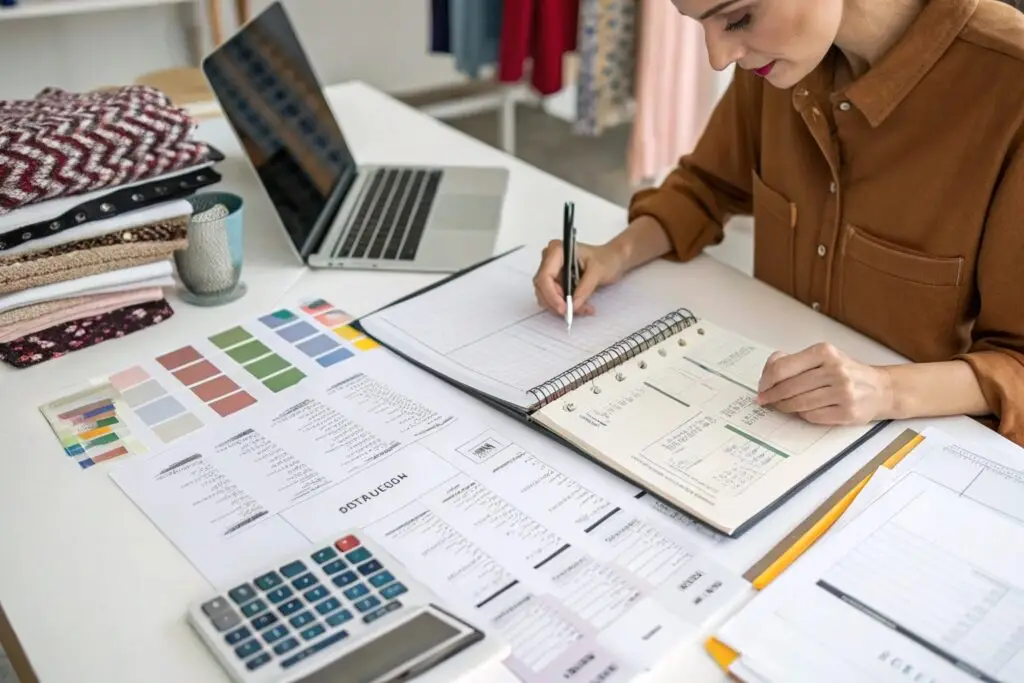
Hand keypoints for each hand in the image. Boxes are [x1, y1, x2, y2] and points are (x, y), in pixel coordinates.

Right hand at [533, 240, 626, 315]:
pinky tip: (582, 306)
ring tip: (584, 308)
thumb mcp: (598, 272)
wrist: (612, 260)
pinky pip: (554, 298)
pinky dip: (566, 305)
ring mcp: (551, 271)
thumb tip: (573, 306)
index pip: (545, 276)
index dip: (551, 295)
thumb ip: (584, 289)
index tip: (564, 309)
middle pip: (543, 288)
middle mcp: (549, 259)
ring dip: (563, 306)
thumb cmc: (607, 259)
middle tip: (575, 312)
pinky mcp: (555, 281)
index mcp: (557, 251)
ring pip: (547, 296)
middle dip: (558, 303)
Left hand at [756, 343, 893, 424]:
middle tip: (764, 400)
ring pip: (799, 404)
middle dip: (772, 396)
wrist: (882, 389)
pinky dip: (802, 415)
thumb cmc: (847, 372)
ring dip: (784, 407)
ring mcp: (843, 392)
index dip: (767, 380)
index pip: (783, 367)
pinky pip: (812, 416)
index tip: (761, 387)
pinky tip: (801, 411)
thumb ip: (796, 361)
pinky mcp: (847, 412)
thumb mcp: (824, 357)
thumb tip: (768, 371)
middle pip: (789, 387)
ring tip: (779, 406)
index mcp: (825, 352)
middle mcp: (835, 370)